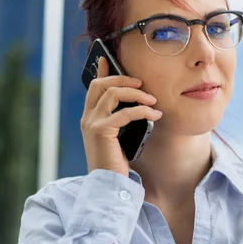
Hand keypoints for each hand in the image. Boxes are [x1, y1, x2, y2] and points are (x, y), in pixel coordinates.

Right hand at [80, 56, 161, 175]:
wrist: (107, 184)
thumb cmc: (115, 163)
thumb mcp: (116, 137)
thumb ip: (119, 120)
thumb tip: (135, 104)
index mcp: (89, 118)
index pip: (93, 87)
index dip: (100, 71)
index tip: (107, 59)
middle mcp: (87, 118)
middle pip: (101, 84)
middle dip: (122, 79)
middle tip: (141, 84)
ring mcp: (92, 123)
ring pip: (113, 94)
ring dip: (137, 95)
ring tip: (152, 102)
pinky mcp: (102, 131)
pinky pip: (125, 112)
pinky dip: (143, 111)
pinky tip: (155, 116)